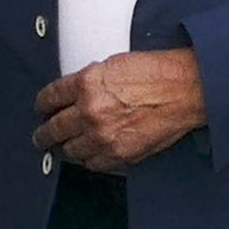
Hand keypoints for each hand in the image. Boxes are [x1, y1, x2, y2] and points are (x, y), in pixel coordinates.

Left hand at [35, 48, 205, 171]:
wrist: (187, 89)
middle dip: (44, 134)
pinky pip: (91, 164)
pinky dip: (88, 160)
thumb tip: (75, 94)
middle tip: (41, 136)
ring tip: (64, 148)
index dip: (42, 105)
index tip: (42, 109)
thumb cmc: (159, 73)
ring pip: (69, 150)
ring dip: (65, 149)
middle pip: (52, 129)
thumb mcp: (116, 64)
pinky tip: (88, 154)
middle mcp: (90, 110)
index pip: (50, 97)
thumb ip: (91, 81)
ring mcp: (102, 135)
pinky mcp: (118, 154)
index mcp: (87, 82)